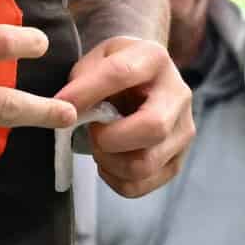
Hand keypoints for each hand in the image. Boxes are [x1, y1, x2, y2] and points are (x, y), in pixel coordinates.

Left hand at [59, 36, 192, 198]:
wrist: (145, 83)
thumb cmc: (117, 70)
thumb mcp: (99, 59)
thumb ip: (83, 79)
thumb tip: (67, 110)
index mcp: (154, 60)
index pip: (122, 74)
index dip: (87, 92)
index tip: (61, 104)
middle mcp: (178, 95)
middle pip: (152, 128)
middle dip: (109, 138)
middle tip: (91, 131)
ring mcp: (183, 131)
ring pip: (145, 164)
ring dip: (110, 162)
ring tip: (99, 148)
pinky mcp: (176, 161)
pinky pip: (141, 185)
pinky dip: (115, 180)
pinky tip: (109, 163)